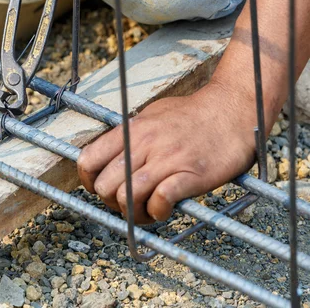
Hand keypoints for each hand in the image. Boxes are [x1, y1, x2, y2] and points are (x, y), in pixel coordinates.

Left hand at [77, 81, 259, 223]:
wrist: (233, 110)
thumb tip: (107, 157)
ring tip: (148, 210)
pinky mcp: (191, 174)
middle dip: (112, 202)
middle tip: (129, 202)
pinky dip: (158, 211)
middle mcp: (144, 144)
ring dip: (134, 212)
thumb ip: (128, 137)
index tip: (102, 188)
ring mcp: (166, 159)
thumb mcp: (150, 116)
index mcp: (130, 130)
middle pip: (105, 186)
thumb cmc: (191, 116)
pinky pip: (160, 200)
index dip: (90, 182)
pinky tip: (165, 207)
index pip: (88, 161)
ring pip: (127, 196)